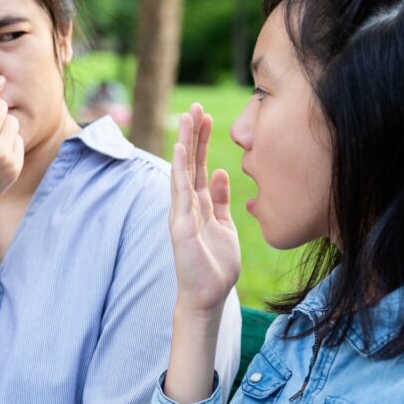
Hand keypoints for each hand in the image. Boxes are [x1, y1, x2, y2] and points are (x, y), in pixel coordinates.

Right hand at [169, 103, 240, 315]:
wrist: (208, 296)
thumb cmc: (216, 265)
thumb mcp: (225, 226)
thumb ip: (223, 201)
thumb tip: (224, 173)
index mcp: (200, 204)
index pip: (200, 165)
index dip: (203, 141)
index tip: (207, 117)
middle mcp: (188, 204)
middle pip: (189, 163)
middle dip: (193, 135)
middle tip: (196, 107)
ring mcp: (181, 213)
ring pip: (182, 171)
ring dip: (185, 143)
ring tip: (188, 117)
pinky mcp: (180, 225)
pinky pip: (179, 192)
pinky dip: (179, 169)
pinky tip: (180, 149)